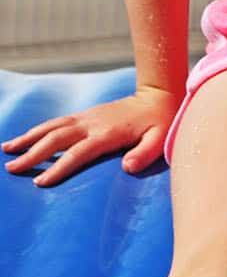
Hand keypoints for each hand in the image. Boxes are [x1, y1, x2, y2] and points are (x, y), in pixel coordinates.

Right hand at [3, 85, 180, 186]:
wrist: (159, 94)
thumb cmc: (161, 121)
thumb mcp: (160, 138)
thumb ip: (145, 153)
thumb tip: (128, 168)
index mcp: (108, 133)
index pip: (78, 152)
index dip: (59, 167)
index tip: (40, 182)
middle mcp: (92, 123)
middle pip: (57, 138)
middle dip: (33, 153)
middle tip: (11, 168)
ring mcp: (87, 117)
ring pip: (52, 127)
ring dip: (28, 138)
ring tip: (6, 150)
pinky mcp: (85, 114)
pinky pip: (57, 122)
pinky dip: (38, 130)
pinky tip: (24, 139)